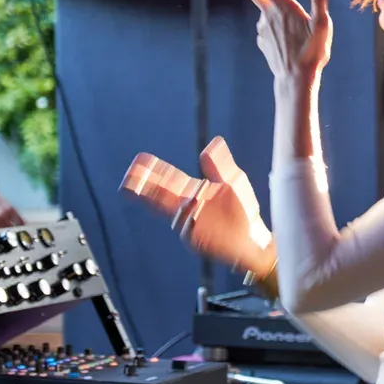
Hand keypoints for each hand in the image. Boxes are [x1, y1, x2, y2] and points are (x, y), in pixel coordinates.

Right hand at [120, 140, 273, 275]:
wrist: (254, 238)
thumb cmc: (242, 210)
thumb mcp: (234, 182)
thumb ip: (221, 165)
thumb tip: (213, 144)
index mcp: (193, 190)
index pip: (168, 177)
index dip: (153, 170)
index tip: (139, 161)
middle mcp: (186, 205)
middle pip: (160, 194)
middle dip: (144, 186)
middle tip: (129, 179)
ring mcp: (189, 223)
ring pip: (168, 211)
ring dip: (155, 202)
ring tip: (140, 192)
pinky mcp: (196, 238)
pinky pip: (187, 228)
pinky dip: (185, 221)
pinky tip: (187, 214)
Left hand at [218, 0, 331, 82]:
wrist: (296, 79)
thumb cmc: (312, 52)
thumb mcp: (322, 24)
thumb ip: (319, 0)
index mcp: (281, 6)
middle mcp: (267, 15)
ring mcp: (262, 28)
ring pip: (267, 10)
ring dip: (275, 7)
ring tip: (296, 24)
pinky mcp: (262, 40)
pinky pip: (269, 26)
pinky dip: (277, 24)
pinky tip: (289, 37)